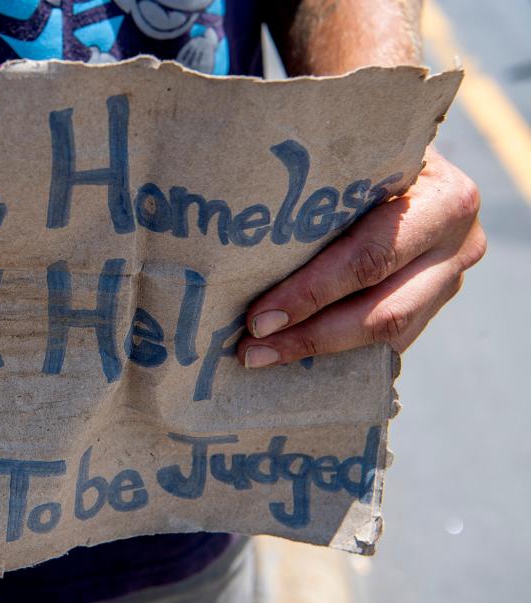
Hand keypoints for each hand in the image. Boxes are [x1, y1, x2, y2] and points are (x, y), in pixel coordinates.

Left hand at [238, 147, 485, 366]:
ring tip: (263, 355)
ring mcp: (451, 279)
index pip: (370, 259)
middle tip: (251, 350)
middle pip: (383, 312)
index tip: (257, 317)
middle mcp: (459, 245)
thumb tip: (244, 223)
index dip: (311, 293)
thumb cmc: (364, 146)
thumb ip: (319, 183)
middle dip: (311, 336)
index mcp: (444, 201)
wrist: (408, 150)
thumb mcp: (353, 151)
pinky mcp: (436, 301)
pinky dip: (340, 350)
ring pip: (390, 334)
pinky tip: (294, 352)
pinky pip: (390, 339)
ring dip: (321, 350)